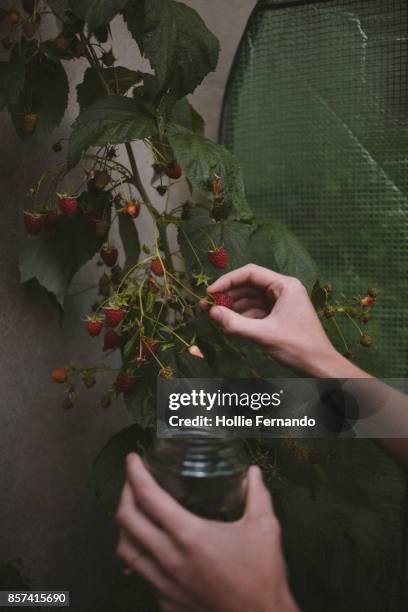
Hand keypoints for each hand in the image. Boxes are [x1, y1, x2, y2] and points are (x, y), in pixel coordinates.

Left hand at [116, 454, 298, 611]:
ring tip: (135, 512)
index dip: (135, 473)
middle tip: (132, 480)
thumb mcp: (264, 528)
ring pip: (125, 550)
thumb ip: (257, 494)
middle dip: (124, 493)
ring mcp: (164, 584)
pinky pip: (141, 573)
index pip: (148, 497)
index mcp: (189, 535)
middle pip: (126, 520)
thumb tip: (253, 472)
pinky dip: (141, 554)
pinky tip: (152, 547)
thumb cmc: (263, 576)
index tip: (133, 459)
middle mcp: (169, 559)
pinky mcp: (166, 602)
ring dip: (125, 526)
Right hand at [201, 264, 359, 377]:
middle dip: (228, 295)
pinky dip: (243, 317)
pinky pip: (256, 311)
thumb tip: (212, 312)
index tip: (210, 292)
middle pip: (249, 285)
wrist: (319, 366)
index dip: (227, 281)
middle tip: (206, 306)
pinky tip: (230, 324)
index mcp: (285, 285)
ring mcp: (281, 303)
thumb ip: (235, 323)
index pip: (250, 273)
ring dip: (233, 307)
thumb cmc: (298, 347)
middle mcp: (283, 290)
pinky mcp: (279, 316)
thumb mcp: (263, 334)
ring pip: (251, 299)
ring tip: (215, 316)